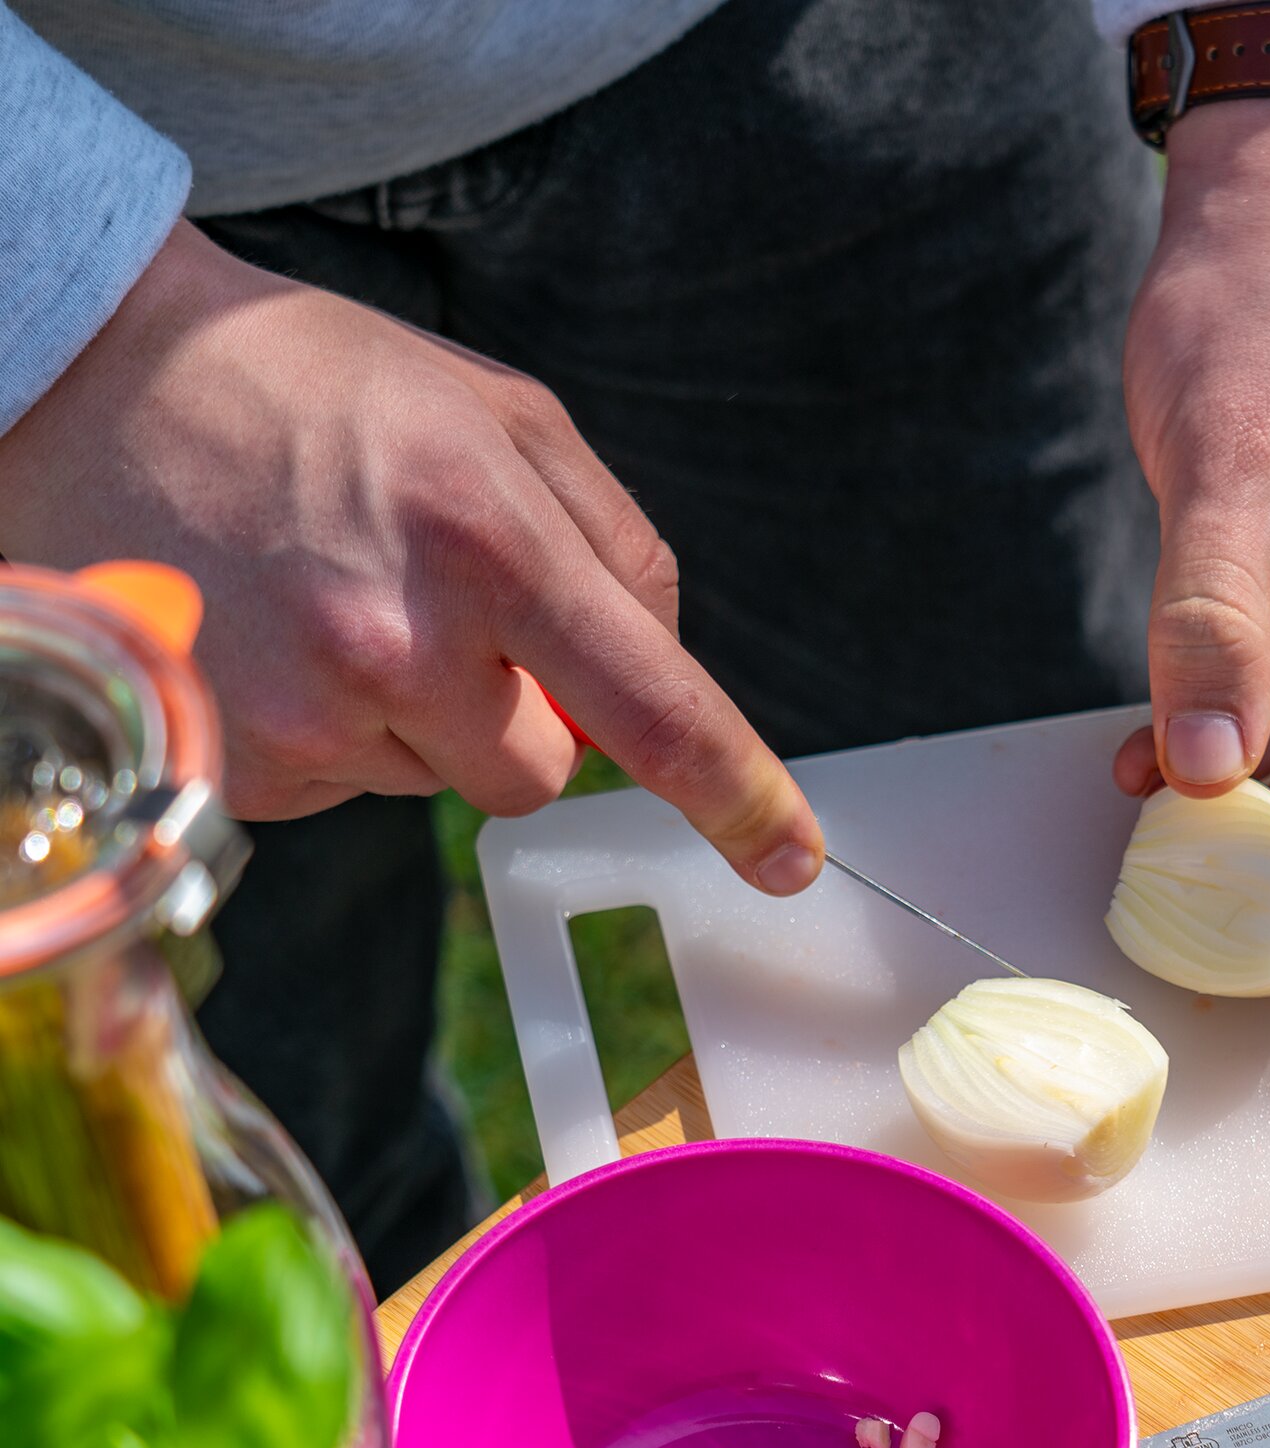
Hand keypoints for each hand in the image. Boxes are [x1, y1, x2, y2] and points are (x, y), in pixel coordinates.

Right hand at [0, 222, 821, 890]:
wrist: (94, 380)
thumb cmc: (321, 390)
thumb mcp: (502, 417)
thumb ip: (618, 551)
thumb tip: (666, 675)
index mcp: (490, 543)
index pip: (654, 711)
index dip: (736, 795)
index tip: (788, 858)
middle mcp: (400, 645)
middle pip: (544, 773)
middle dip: (522, 713)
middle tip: (439, 607)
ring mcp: (308, 718)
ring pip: (443, 782)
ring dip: (423, 716)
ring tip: (338, 597)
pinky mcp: (239, 767)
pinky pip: (351, 787)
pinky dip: (341, 730)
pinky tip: (284, 634)